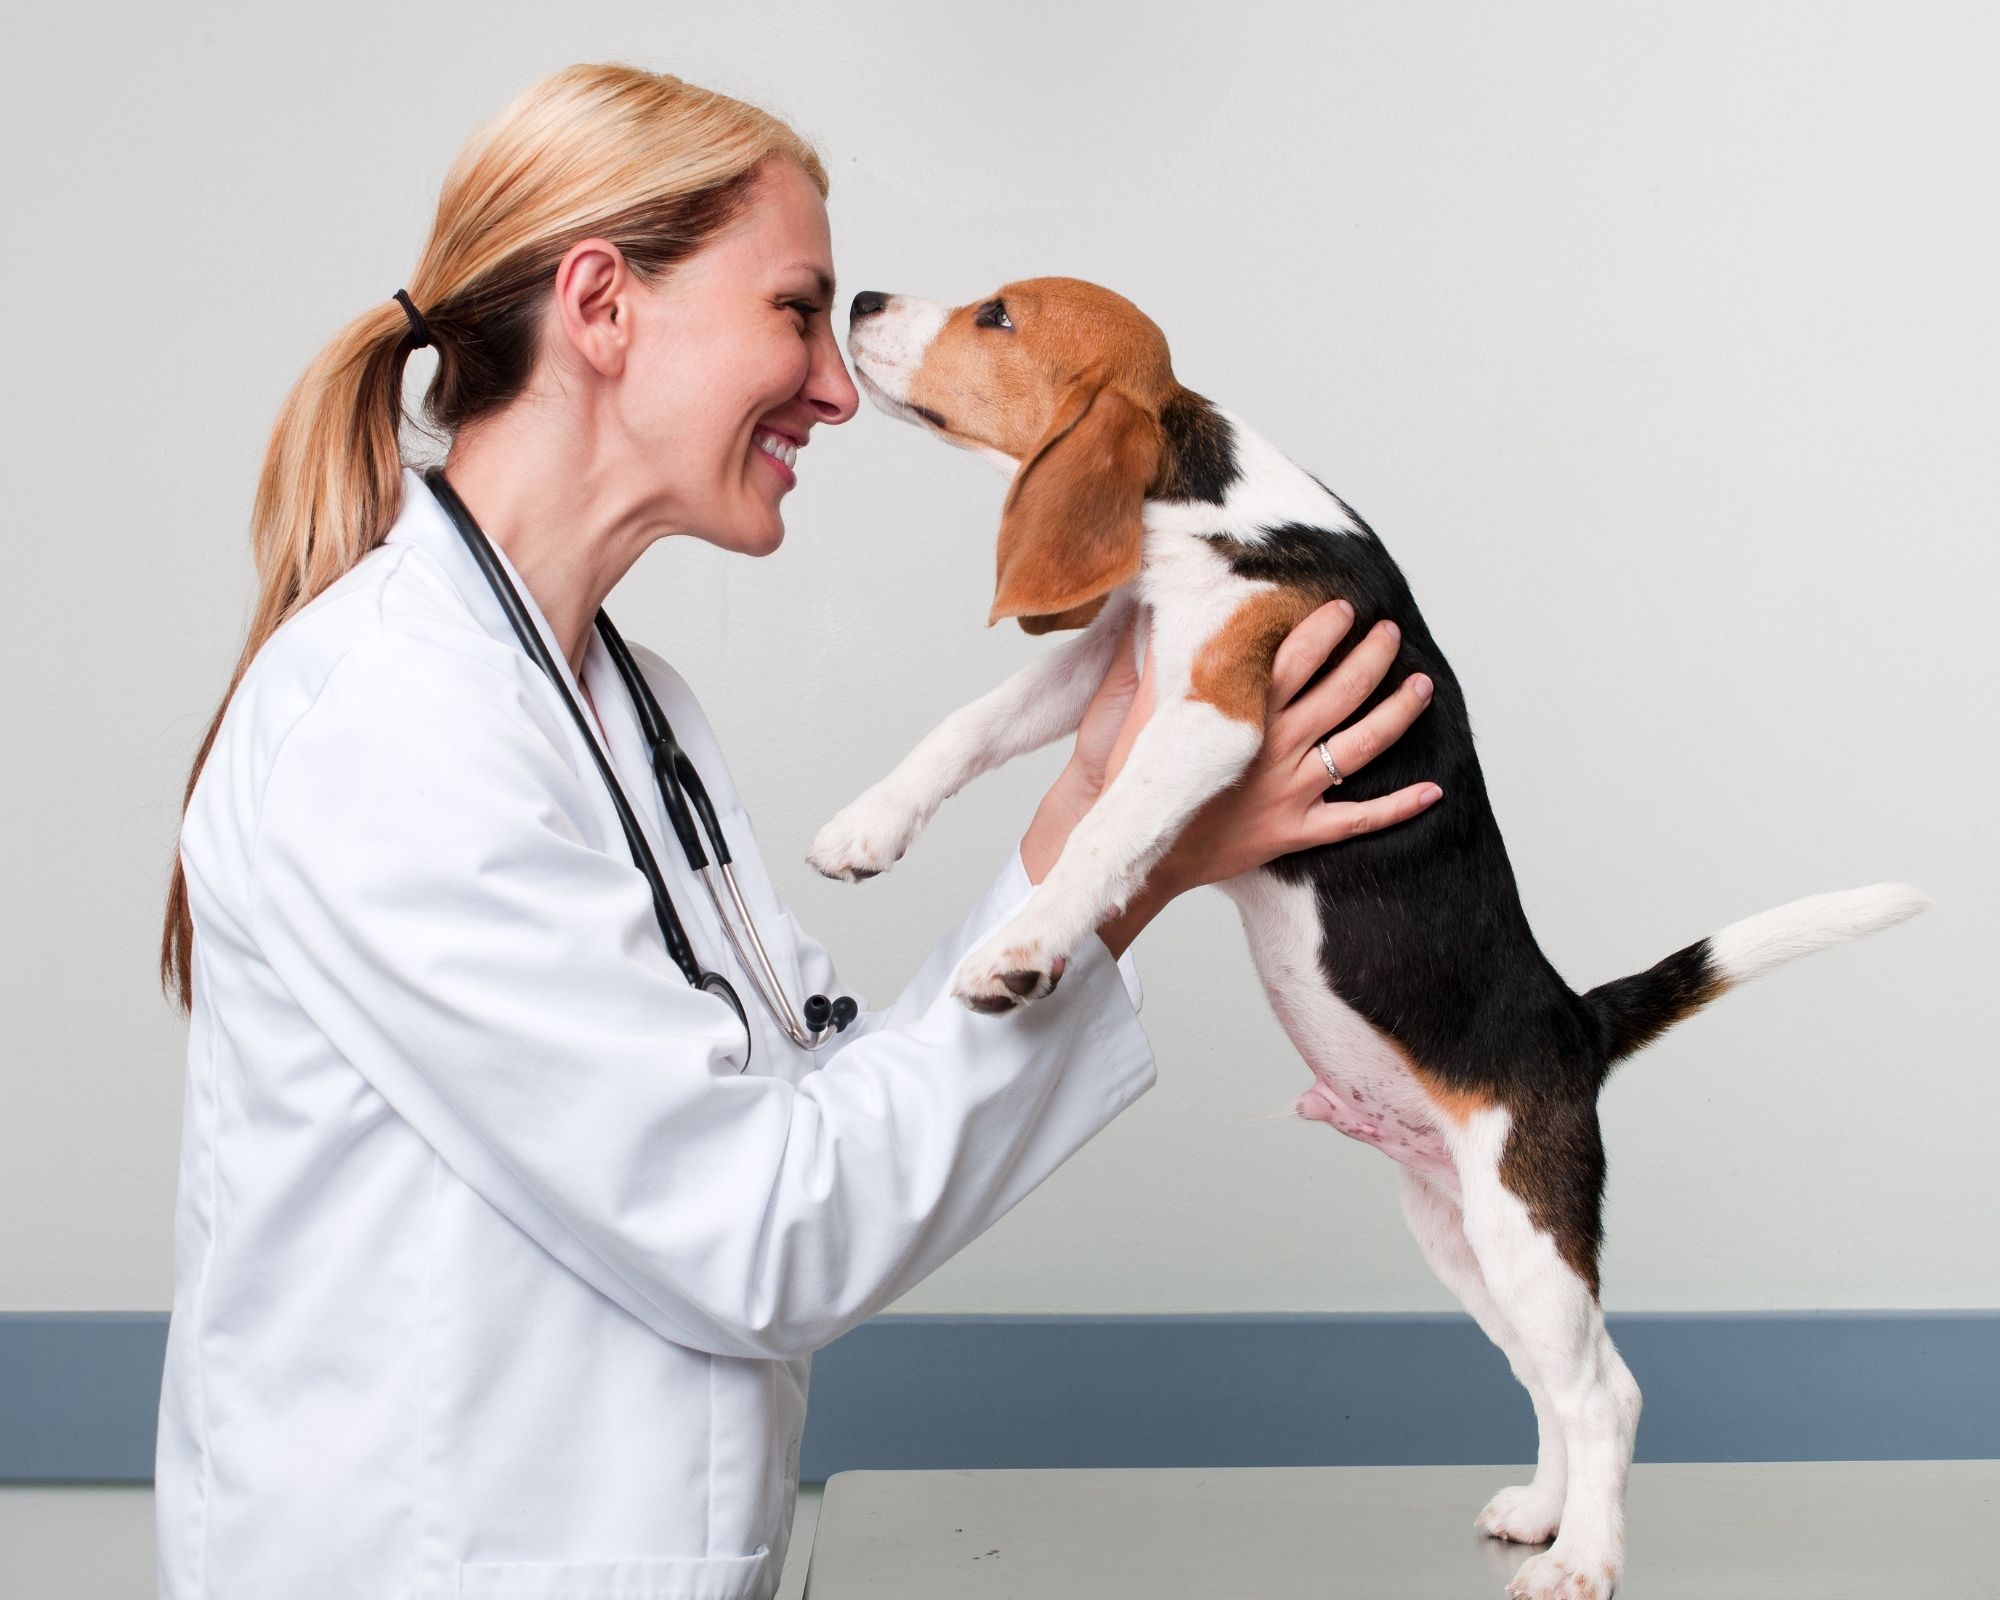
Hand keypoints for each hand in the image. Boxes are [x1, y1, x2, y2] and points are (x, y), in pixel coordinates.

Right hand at [1150, 600, 1440, 893]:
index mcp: (1241, 716)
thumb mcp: (1142, 711)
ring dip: (1397, 714)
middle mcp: (1273, 750)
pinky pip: (1356, 820)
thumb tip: (1163, 605)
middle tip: (1390, 633)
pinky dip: (1398, 809)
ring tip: (1421, 685)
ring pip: (1359, 747)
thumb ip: (1161, 658)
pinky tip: (1434, 791)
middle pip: (1340, 694)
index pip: (1295, 659)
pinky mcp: (1294, 832)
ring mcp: (1289, 793)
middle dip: (1372, 658)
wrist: (1135, 849)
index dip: (1325, 630)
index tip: (1345, 608)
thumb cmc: (1138, 778)